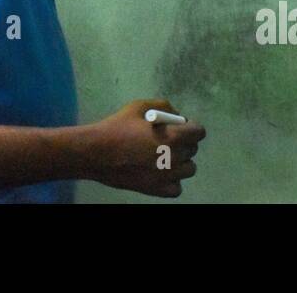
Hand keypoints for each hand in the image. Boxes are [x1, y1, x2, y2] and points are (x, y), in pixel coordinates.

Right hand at [85, 99, 205, 197]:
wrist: (97, 152)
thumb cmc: (117, 127)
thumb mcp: (138, 106)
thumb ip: (163, 106)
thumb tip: (177, 116)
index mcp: (173, 136)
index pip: (199, 132)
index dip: (192, 127)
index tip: (182, 127)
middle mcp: (174, 157)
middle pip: (193, 149)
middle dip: (184, 142)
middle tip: (168, 139)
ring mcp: (167, 176)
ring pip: (189, 169)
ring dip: (181, 161)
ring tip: (165, 157)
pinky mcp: (157, 190)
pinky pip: (177, 188)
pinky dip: (173, 180)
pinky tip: (161, 173)